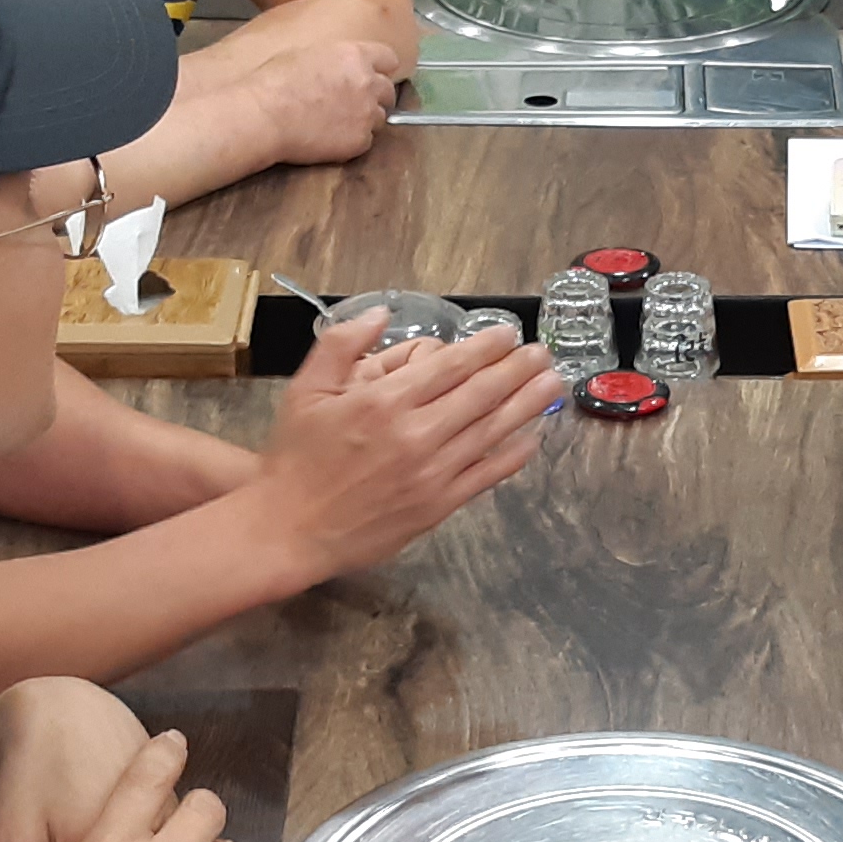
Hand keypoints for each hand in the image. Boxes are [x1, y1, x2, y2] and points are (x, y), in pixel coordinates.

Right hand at [233, 33, 406, 166]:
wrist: (263, 115)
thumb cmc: (274, 82)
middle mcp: (368, 83)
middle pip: (388, 91)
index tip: (372, 76)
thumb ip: (334, 60)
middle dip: (375, 96)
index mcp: (355, 55)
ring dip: (366, 119)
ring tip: (339, 123)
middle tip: (355, 104)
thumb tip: (339, 67)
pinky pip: (366, 141)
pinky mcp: (359, 141)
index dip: (380, 69)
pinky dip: (354, 140)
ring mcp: (366, 114)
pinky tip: (331, 138)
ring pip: (380, 118)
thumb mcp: (306, 54)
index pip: (389, 59)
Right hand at [247, 309, 560, 575]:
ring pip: (492, 430)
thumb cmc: (295, 458)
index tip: (507, 334)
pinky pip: (486, 475)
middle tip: (543, 352)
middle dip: (517, 369)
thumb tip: (382, 313)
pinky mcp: (438, 505)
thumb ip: (341, 343)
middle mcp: (415, 434)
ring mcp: (431, 472)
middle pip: (481, 393)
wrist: (290, 528)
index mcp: (383, 401)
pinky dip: (513, 456)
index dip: (485, 347)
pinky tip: (532, 439)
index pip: (450, 365)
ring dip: (528, 405)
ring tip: (553, 384)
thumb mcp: (305, 390)